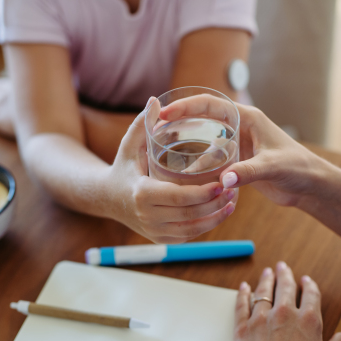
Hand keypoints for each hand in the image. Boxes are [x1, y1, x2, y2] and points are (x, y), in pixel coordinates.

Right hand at [106, 105, 235, 243]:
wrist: (107, 198)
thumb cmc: (123, 166)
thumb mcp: (130, 144)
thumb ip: (144, 123)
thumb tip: (156, 100)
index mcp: (141, 193)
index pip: (179, 197)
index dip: (204, 193)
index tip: (222, 182)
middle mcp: (147, 217)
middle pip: (189, 215)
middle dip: (215, 204)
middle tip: (233, 189)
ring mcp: (154, 232)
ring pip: (192, 229)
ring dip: (215, 218)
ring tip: (232, 202)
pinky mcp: (160, 240)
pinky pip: (188, 236)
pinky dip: (206, 226)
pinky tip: (220, 213)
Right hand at [159, 95, 330, 206]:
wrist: (310, 186)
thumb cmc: (298, 168)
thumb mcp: (273, 167)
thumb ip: (248, 172)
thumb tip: (223, 180)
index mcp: (247, 118)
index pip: (211, 105)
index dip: (186, 106)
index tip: (165, 113)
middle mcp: (240, 128)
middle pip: (203, 119)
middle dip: (180, 122)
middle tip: (155, 129)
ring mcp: (237, 145)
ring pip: (204, 141)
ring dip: (186, 147)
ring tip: (163, 154)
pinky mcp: (237, 161)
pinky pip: (211, 160)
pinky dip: (198, 168)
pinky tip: (184, 178)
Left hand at [234, 263, 340, 340]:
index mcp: (309, 321)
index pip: (311, 295)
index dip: (309, 285)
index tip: (306, 280)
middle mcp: (285, 314)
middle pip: (285, 287)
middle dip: (285, 275)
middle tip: (282, 266)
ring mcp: (261, 319)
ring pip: (263, 292)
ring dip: (265, 280)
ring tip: (267, 273)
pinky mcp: (242, 328)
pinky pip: (242, 305)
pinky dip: (243, 294)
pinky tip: (244, 287)